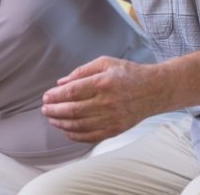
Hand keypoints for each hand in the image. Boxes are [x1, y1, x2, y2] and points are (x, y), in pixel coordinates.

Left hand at [41, 57, 164, 142]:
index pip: (72, 92)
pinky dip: (75, 135)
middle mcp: (107, 102)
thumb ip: (82, 71)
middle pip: (72, 110)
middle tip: (45, 109)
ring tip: (52, 119)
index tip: (46, 97)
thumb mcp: (107, 63)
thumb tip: (61, 82)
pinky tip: (66, 130)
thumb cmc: (129, 73)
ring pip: (79, 125)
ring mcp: (111, 118)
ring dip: (61, 123)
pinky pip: (90, 137)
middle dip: (54, 110)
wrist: (154, 90)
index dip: (55, 96)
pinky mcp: (115, 130)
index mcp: (103, 82)